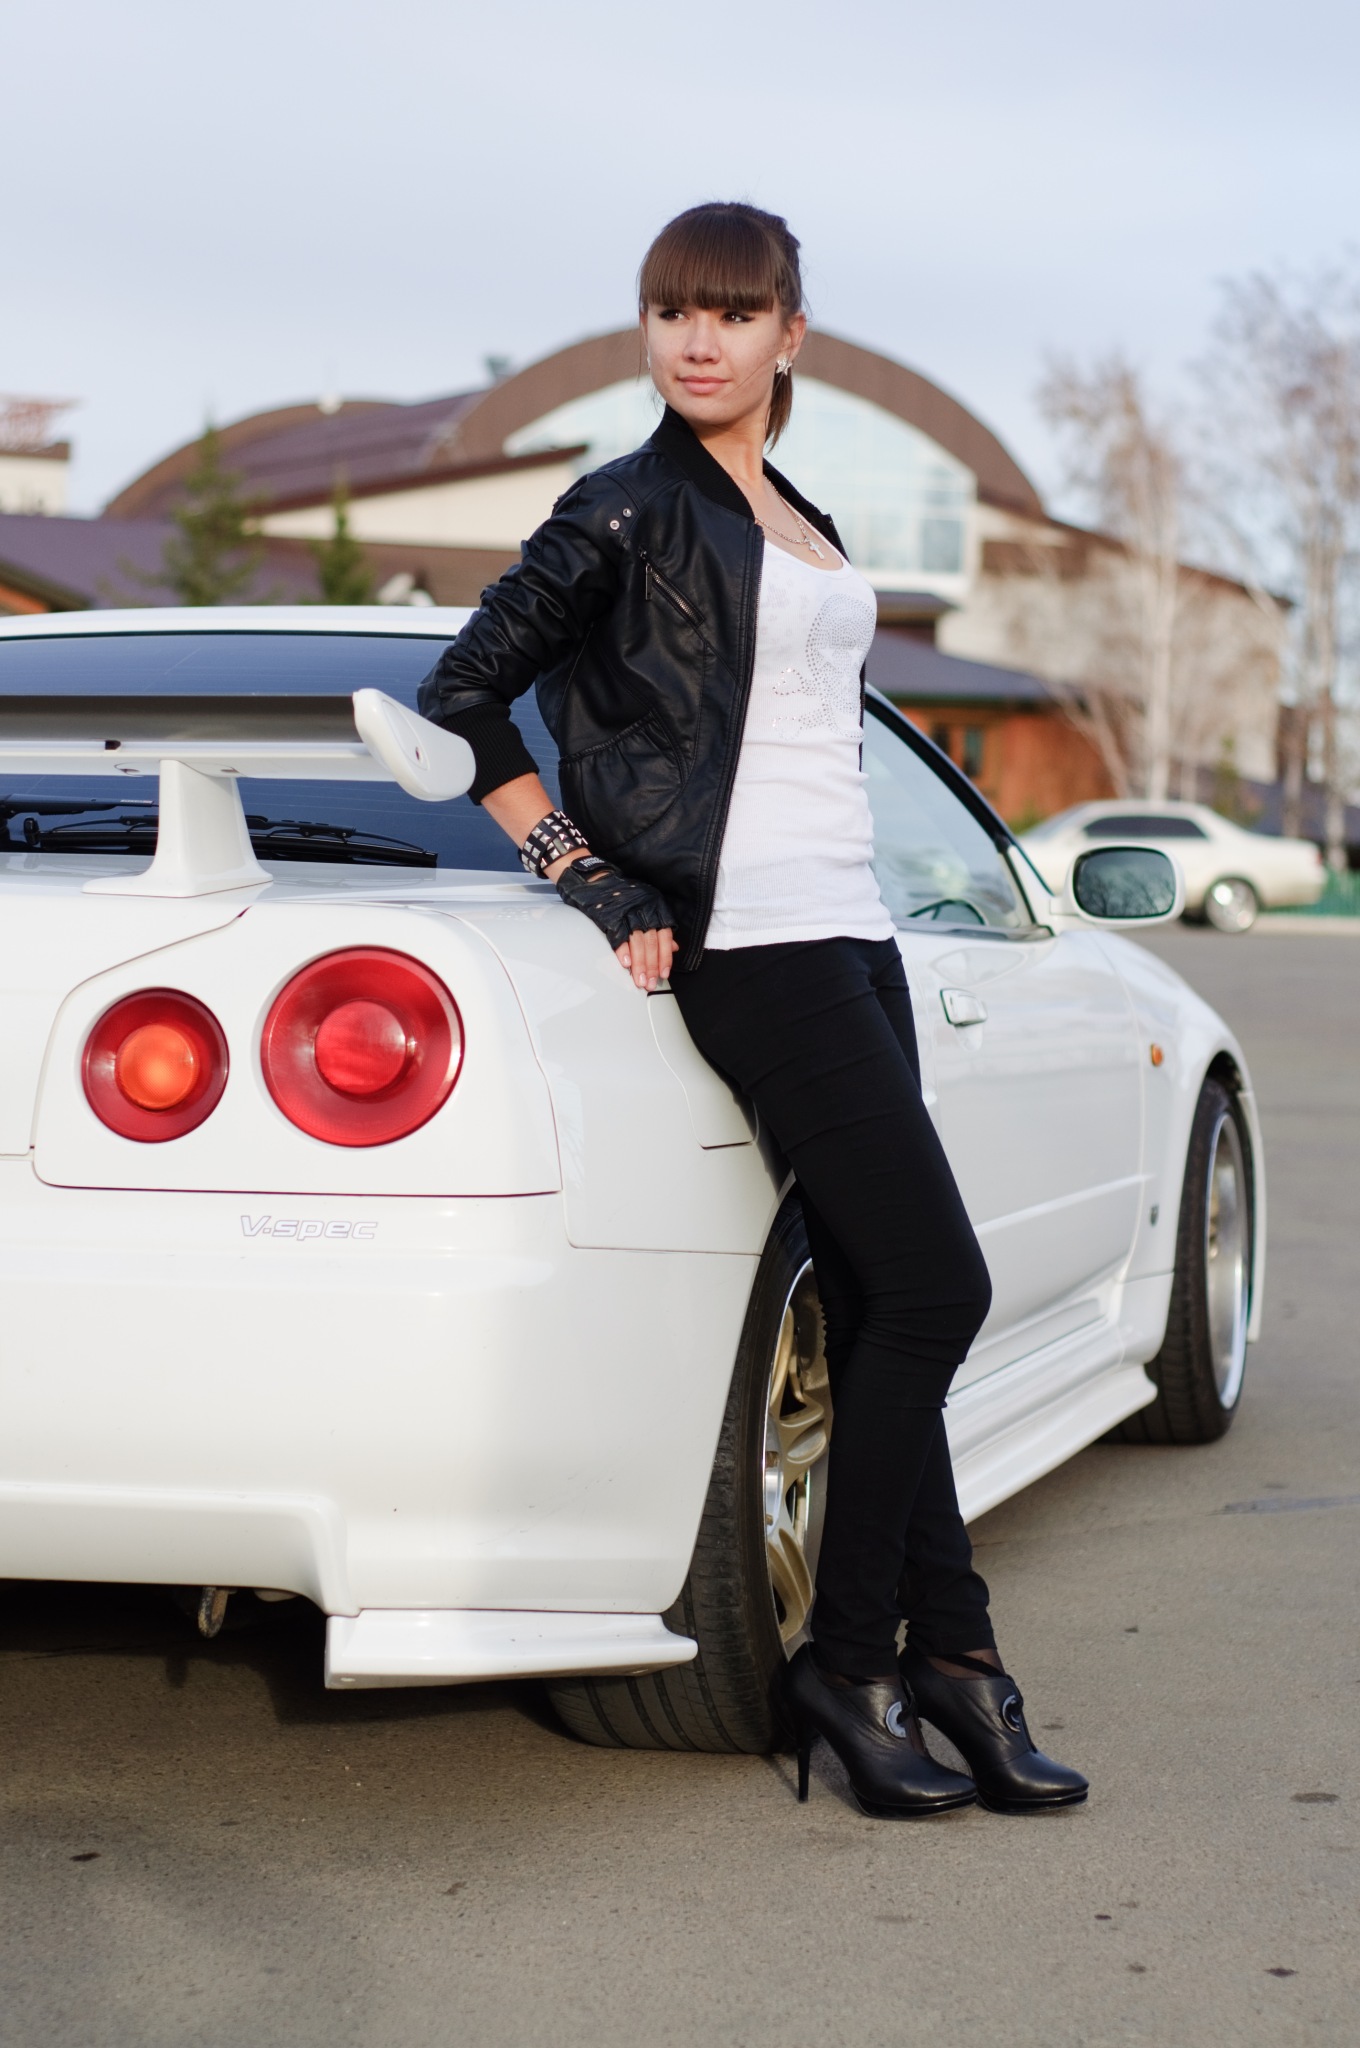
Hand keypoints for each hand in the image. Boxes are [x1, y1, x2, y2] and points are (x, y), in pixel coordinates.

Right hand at [553, 854, 676, 989]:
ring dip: (639, 964)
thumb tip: (674, 948)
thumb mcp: (645, 906)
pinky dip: (622, 950)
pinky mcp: (610, 915)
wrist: (594, 878)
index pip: (664, 936)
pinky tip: (626, 964)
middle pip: (651, 942)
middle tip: (649, 983)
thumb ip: (660, 926)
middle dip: (651, 966)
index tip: (663, 974)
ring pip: (638, 942)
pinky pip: (618, 935)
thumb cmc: (620, 894)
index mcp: (655, 907)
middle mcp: (644, 909)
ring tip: (638, 979)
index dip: (665, 957)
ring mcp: (627, 911)